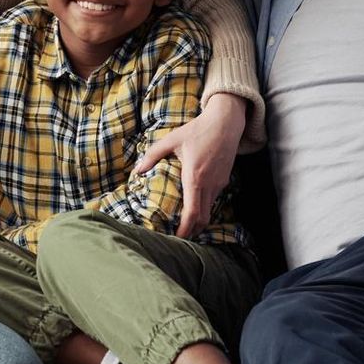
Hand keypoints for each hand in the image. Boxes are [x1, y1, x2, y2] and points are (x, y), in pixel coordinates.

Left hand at [132, 94, 247, 238]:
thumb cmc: (197, 130)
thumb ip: (153, 155)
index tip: (177, 239)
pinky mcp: (224, 180)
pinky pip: (213, 200)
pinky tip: (195, 208)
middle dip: (191, 231)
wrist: (226, 123)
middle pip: (202, 218)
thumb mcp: (172, 139)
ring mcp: (219, 184)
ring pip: (209, 210)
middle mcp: (209, 184)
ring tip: (185, 227)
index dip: (186, 230)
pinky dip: (204, 209)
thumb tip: (138, 170)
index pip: (192, 213)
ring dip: (198, 221)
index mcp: (195, 177)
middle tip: (178, 239)